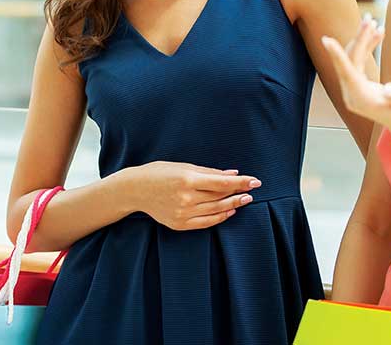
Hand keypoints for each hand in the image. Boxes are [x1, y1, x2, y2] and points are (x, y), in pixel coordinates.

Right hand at [127, 161, 260, 230]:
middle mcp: (186, 198)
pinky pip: (206, 222)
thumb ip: (209, 172)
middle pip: (221, 197)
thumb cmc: (159, 173)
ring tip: (244, 200)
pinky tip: (228, 211)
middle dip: (239, 193)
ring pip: (216, 210)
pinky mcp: (180, 224)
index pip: (222, 182)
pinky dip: (219, 217)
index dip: (241, 182)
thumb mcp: (183, 166)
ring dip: (232, 205)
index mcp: (187, 180)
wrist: (135, 190)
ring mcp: (183, 213)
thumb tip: (232, 173)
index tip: (255, 181)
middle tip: (252, 190)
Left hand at [321, 15, 390, 144]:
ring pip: (353, 59)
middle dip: (359, 38)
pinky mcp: (357, 85)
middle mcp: (351, 93)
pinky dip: (367, 48)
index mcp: (360, 97)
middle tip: (370, 18)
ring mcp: (352, 89)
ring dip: (363, 40)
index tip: (326, 39)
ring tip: (375, 22)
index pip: (346, 71)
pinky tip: (378, 35)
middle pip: (351, 60)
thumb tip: (390, 90)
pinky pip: (357, 62)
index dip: (337, 54)